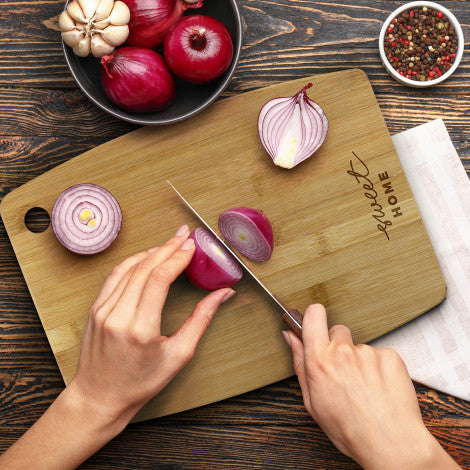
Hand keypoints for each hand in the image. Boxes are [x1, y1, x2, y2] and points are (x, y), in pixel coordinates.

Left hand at [68, 225, 234, 425]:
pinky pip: (115, 276)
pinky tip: (146, 256)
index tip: (192, 246)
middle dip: (167, 247)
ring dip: (150, 251)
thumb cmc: (141, 382)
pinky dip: (132, 262)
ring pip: (128, 268)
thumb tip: (223, 294)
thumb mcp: (179, 355)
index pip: (159, 279)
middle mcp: (118, 316)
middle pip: (144, 268)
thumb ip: (202, 319)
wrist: (100, 396)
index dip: (177, 257)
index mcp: (141, 329)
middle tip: (184, 235)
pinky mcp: (95, 309)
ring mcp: (103, 311)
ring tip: (169, 243)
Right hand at [283, 304, 460, 469]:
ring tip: (366, 388)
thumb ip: (300, 363)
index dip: (314, 316)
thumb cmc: (349, 429)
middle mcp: (343, 352)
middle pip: (338, 330)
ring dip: (361, 361)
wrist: (391, 445)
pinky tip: (381, 388)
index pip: (314, 315)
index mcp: (319, 361)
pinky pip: (381, 355)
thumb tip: (291, 337)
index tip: (315, 323)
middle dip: (338, 345)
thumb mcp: (312, 401)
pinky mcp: (390, 356)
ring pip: (360, 347)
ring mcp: (368, 353)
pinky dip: (381, 368)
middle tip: (345, 372)